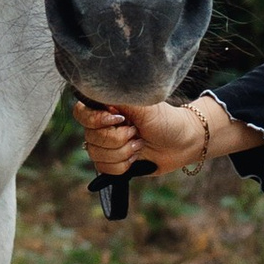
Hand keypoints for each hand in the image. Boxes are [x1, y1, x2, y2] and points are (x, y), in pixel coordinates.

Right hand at [75, 94, 214, 179]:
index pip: (81, 113)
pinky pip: (104, 169)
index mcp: (107, 107)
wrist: (183, 144)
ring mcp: (107, 145)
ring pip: (96, 155)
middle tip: (136, 131)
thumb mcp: (144, 105)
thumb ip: (119, 98)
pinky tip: (136, 157)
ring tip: (139, 144)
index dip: (96, 120)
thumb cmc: (166, 120)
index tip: (119, 118)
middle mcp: (103, 125)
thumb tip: (97, 94)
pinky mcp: (112, 163)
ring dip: (123, 152)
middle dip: (118, 138)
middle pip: (90, 137)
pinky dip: (123, 166)